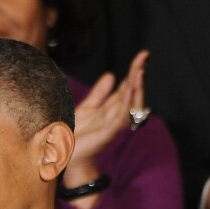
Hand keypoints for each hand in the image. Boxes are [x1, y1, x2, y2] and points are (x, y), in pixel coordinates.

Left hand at [68, 50, 147, 181]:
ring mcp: (114, 124)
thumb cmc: (76, 133)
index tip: (142, 55)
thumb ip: (99, 93)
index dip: (134, 71)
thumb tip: (111, 75)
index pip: (127, 86)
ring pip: (131, 102)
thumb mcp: (87, 107)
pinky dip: (127, 103)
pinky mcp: (108, 133)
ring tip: (139, 70)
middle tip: (144, 56)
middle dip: (138, 74)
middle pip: (132, 91)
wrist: (65, 153)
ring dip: (136, 86)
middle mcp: (116, 115)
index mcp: (112, 108)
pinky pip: (121, 116)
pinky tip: (130, 90)